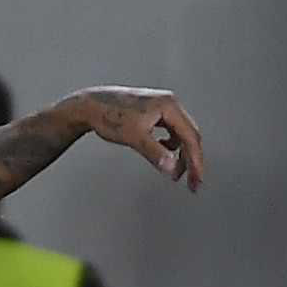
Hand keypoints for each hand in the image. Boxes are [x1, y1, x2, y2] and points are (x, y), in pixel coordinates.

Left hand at [71, 87, 206, 189]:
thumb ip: (154, 153)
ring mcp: (161, 108)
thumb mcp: (134, 137)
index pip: (190, 137)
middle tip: (192, 183)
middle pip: (189, 136)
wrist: (89, 106)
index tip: (197, 180)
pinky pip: (170, 132)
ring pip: (180, 135)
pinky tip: (162, 155)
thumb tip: (172, 169)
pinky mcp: (153, 113)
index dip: (195, 161)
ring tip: (174, 172)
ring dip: (180, 155)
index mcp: (168, 106)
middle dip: (191, 161)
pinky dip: (169, 147)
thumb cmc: (108, 115)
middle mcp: (168, 104)